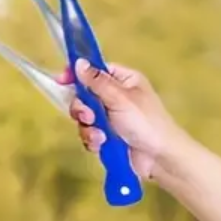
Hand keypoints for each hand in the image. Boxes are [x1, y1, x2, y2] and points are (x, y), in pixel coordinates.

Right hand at [62, 59, 187, 180]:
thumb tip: (79, 62)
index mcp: (124, 81)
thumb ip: (96, 81)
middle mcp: (116, 97)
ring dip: (88, 127)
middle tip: (88, 116)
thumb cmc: (146, 123)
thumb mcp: (120, 98)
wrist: (159, 158)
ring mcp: (111, 117)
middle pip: (84, 95)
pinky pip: (89, 133)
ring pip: (84, 117)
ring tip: (100, 135)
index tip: (62, 80)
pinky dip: (92, 139)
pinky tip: (102, 144)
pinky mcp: (107, 135)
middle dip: (82, 108)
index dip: (78, 74)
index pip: (95, 70)